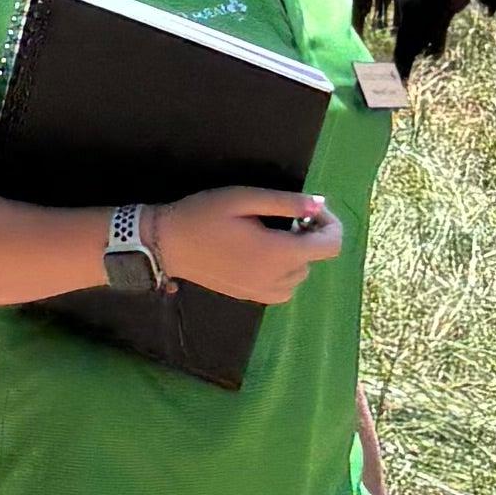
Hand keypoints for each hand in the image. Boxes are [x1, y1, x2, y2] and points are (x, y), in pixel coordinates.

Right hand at [160, 184, 346, 305]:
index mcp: (278, 253)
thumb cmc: (203, 215)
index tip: (311, 210)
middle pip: (315, 259)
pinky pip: (283, 288)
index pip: (330, 246)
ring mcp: (261, 292)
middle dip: (309, 236)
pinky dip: (283, 272)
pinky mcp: (249, 296)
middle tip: (286, 216)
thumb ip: (285, 203)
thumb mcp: (244, 198)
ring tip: (272, 235)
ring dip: (296, 255)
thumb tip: (318, 204)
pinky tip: (263, 256)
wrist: (165, 244)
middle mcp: (275, 278)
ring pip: (300, 275)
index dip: (330, 224)